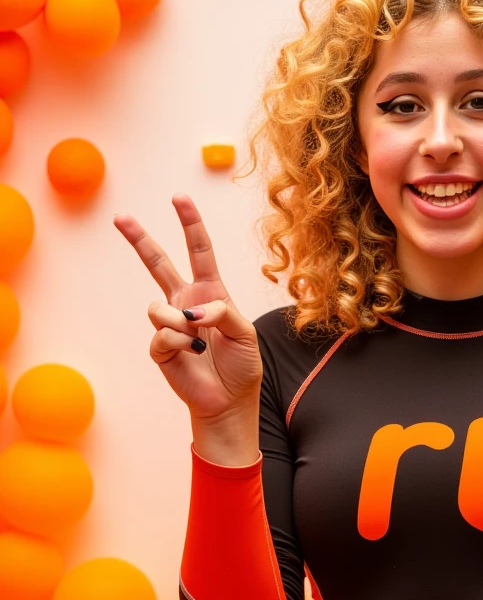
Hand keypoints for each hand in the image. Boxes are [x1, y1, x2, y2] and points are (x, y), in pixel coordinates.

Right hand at [113, 193, 262, 422]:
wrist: (230, 401)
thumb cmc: (242, 365)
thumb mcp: (244, 332)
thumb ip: (223, 312)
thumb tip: (193, 311)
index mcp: (211, 292)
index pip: (199, 251)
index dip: (190, 223)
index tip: (179, 197)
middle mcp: (187, 303)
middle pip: (158, 263)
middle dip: (140, 239)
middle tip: (121, 217)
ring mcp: (171, 324)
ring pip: (158, 307)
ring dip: (178, 321)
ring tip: (196, 339)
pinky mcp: (160, 348)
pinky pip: (161, 335)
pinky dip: (179, 343)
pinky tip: (191, 354)